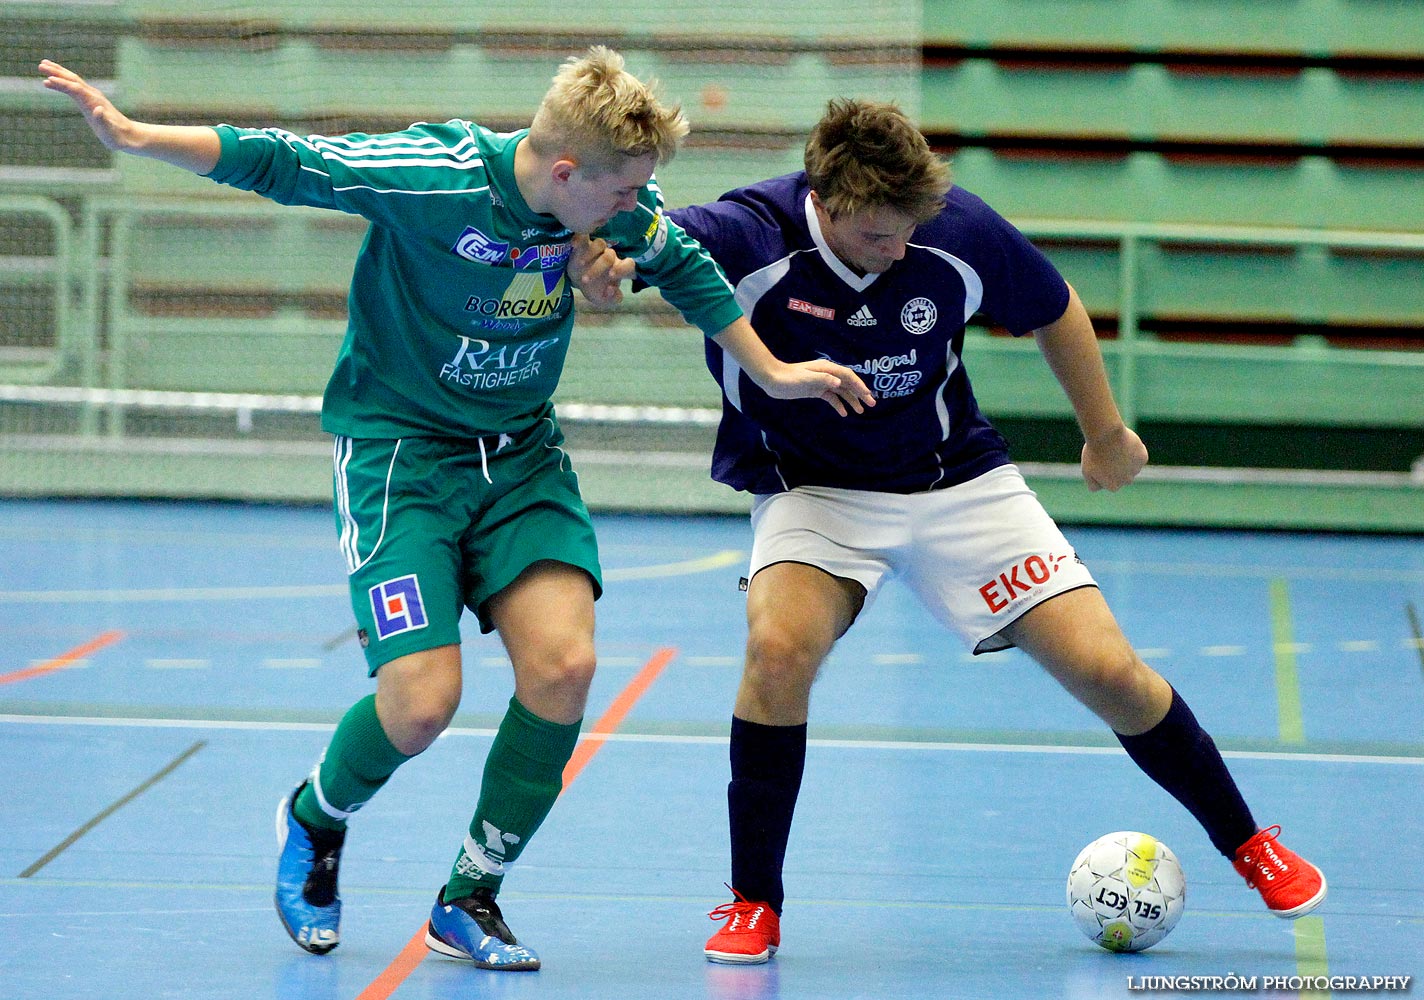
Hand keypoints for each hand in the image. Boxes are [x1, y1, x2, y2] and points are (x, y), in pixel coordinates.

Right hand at [39, 59, 137, 152]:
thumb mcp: (110, 133)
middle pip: (73, 80)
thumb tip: (97, 109)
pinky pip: (75, 86)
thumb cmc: (118, 137)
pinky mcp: (91, 99)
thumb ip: (103, 121)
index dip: (62, 85)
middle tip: (40, 65)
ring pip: (73, 80)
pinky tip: (54, 80)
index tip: (47, 80)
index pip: (76, 89)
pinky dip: (63, 81)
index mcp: (94, 103)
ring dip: (59, 72)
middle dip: (57, 72)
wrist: (130, 136)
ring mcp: (92, 96)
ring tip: (43, 65)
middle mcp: (93, 96)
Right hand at [568, 234, 635, 310]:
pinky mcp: (584, 242)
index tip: (611, 277)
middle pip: (609, 256)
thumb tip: (611, 290)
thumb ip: (613, 299)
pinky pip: (584, 236)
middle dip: (598, 268)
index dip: (622, 269)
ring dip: (590, 254)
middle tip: (585, 280)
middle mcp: (610, 256)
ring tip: (580, 265)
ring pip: (599, 244)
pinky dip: (579, 238)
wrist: (578, 281)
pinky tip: (573, 245)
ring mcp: (597, 248)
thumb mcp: (603, 299)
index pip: (628, 264)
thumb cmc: (594, 288)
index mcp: (618, 268)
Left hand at [761, 358, 876, 416]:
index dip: (859, 386)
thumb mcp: (806, 378)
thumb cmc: (788, 378)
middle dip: (860, 393)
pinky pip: (831, 397)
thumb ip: (823, 379)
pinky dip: (839, 404)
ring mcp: (822, 382)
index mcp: (827, 369)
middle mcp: (827, 374)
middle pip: (848, 384)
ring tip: (861, 411)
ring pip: (841, 391)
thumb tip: (839, 383)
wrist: (772, 379)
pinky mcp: (816, 390)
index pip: (848, 377)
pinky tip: (844, 413)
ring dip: (852, 400)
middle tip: (871, 405)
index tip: (868, 396)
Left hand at [1081, 424, 1147, 490]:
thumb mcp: (1087, 471)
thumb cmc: (1094, 453)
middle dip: (1116, 466)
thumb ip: (1093, 484)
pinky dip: (1133, 450)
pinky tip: (1125, 444)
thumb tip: (1101, 489)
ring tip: (1115, 448)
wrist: (1106, 435)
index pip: (1109, 481)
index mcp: (1113, 487)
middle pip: (1121, 474)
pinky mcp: (1143, 458)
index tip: (1099, 461)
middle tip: (1108, 454)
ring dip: (1125, 459)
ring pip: (1131, 465)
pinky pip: (1138, 455)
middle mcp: (1127, 481)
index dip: (1103, 470)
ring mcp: (1136, 470)